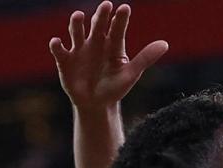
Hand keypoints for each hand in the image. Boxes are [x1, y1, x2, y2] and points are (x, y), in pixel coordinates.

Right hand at [49, 2, 168, 110]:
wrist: (96, 103)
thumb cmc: (115, 87)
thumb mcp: (131, 74)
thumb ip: (146, 58)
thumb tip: (165, 44)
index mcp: (112, 45)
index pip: (117, 29)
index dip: (120, 20)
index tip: (125, 8)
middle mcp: (96, 42)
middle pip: (98, 26)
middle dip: (101, 16)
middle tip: (106, 5)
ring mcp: (79, 50)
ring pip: (77, 32)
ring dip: (76, 24)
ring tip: (79, 16)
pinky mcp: (65, 60)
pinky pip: (59, 50)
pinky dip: (57, 46)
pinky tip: (58, 42)